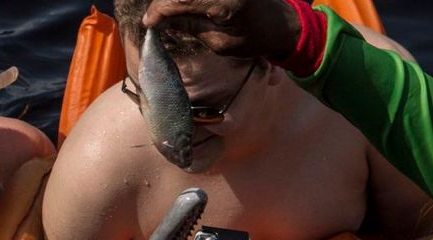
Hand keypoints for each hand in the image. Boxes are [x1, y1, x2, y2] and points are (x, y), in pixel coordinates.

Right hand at [142, 0, 302, 57]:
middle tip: (155, 19)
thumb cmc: (255, 39)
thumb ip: (190, 26)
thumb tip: (161, 20)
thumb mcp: (221, 42)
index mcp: (225, 2)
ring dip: (175, 1)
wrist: (283, 23)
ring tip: (168, 13)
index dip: (160, 9)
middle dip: (165, 3)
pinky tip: (183, 7)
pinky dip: (187, 0)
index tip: (148, 23)